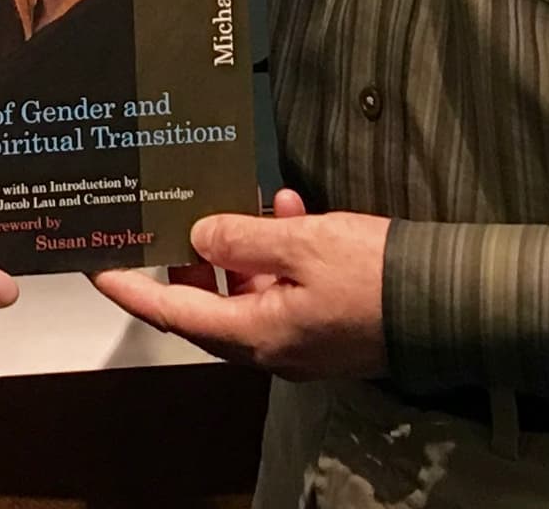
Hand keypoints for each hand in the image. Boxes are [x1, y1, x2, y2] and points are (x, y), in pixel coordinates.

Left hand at [96, 192, 387, 378]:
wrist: (448, 302)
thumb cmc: (374, 276)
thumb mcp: (302, 244)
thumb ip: (243, 238)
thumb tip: (199, 236)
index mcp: (255, 335)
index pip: (173, 313)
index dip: (132, 288)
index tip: (99, 265)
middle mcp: (270, 347)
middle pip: (207, 305)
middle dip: (188, 261)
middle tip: (167, 218)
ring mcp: (299, 340)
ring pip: (247, 293)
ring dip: (238, 249)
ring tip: (238, 201)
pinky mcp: (325, 326)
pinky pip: (284, 290)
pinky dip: (278, 254)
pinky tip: (288, 209)